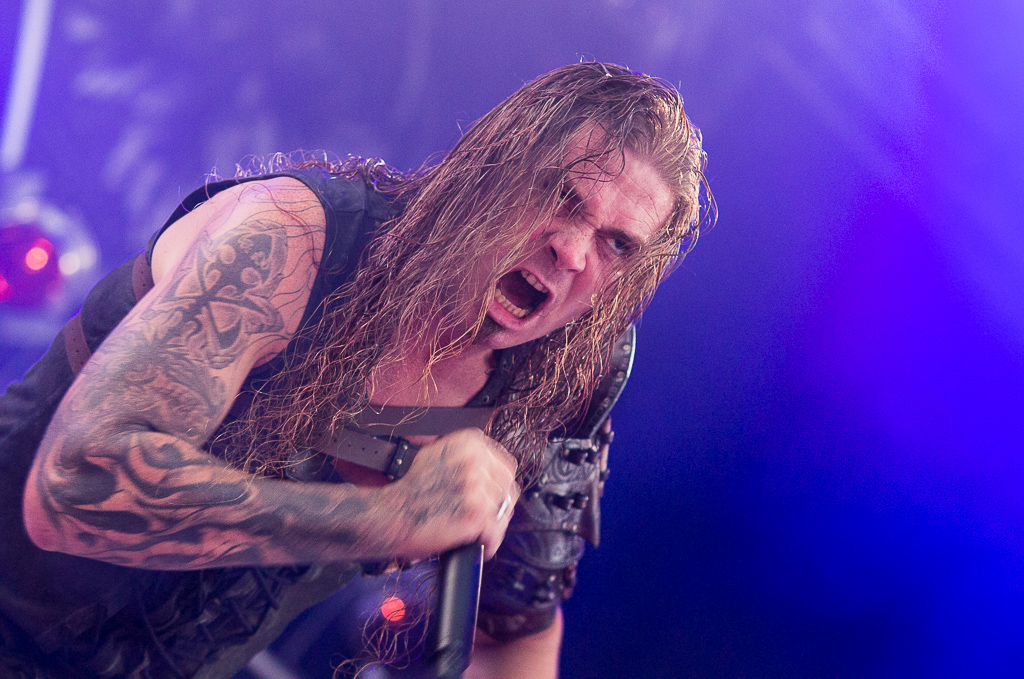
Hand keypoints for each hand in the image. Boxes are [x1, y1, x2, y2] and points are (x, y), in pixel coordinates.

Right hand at [380, 428, 519, 559]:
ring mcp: (477, 486)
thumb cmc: (410, 491)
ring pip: (503, 512)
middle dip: (497, 506)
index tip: (491, 498)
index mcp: (469, 443)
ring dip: (491, 526)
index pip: (505, 465)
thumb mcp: (436, 456)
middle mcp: (476, 460)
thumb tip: (490, 470)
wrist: (388, 516)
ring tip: (477, 533)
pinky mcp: (477, 513)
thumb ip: (465, 457)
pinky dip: (488, 543)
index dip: (497, 486)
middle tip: (484, 519)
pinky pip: (496, 533)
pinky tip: (477, 544)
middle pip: (508, 489)